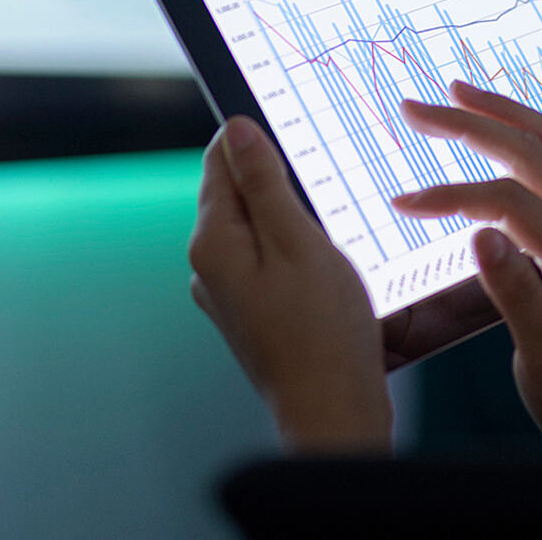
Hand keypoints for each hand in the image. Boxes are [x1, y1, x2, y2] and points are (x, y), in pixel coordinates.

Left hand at [189, 116, 392, 451]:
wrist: (332, 411)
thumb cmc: (322, 331)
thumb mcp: (298, 241)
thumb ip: (264, 183)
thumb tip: (237, 130)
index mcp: (212, 242)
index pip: (220, 160)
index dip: (257, 141)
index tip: (297, 142)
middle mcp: (209, 266)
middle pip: (236, 192)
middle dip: (276, 182)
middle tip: (323, 197)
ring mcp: (227, 292)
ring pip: (255, 226)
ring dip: (289, 218)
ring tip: (328, 238)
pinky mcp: (251, 310)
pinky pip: (267, 259)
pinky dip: (293, 250)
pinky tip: (323, 268)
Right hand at [394, 82, 541, 452]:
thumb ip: (516, 294)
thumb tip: (478, 233)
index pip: (509, 202)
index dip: (452, 195)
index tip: (403, 203)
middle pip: (532, 151)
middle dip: (472, 121)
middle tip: (417, 108)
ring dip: (506, 113)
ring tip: (461, 93)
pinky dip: (527, 134)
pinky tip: (504, 129)